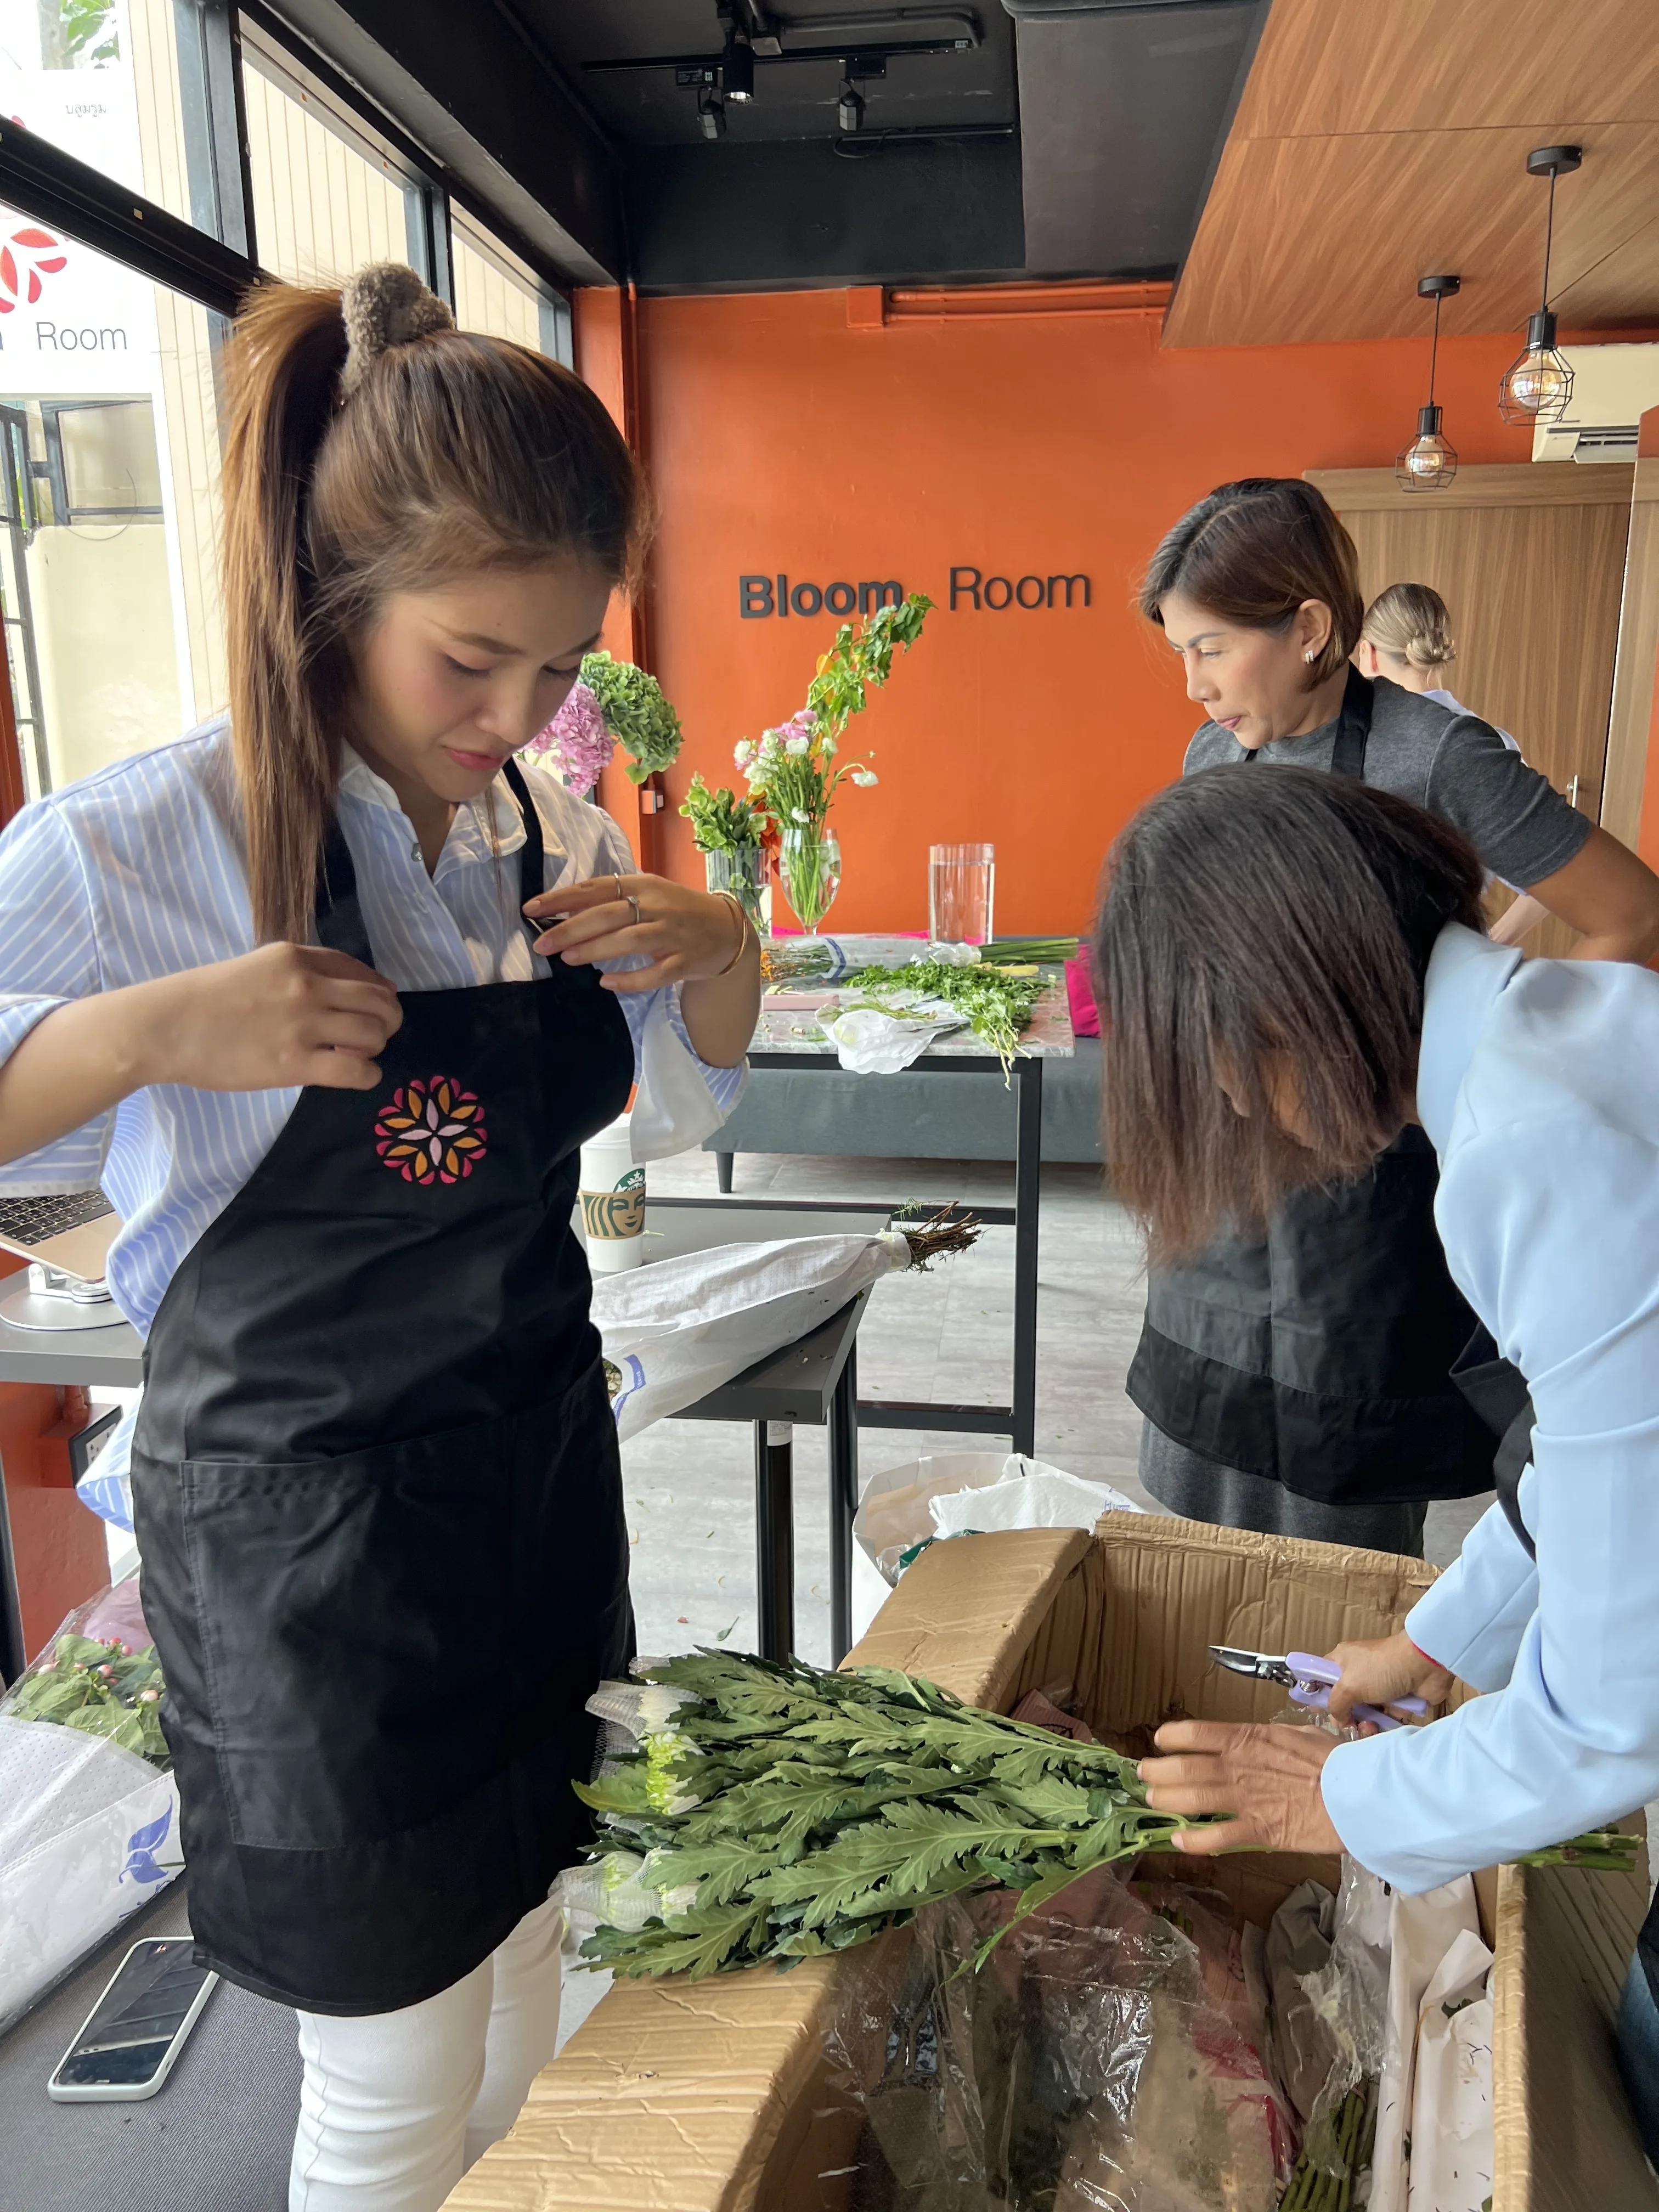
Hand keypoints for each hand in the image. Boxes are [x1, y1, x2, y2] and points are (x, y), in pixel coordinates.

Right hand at [138, 943, 401, 1091]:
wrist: (164, 1027)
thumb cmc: (203, 1001)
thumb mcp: (255, 968)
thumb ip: (297, 974)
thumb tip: (344, 992)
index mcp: (296, 957)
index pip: (359, 970)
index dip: (377, 990)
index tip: (379, 1004)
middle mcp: (307, 986)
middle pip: (378, 1001)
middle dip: (387, 1019)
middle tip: (376, 1035)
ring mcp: (303, 1024)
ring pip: (374, 1034)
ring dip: (376, 1047)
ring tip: (359, 1055)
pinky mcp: (294, 1063)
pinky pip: (356, 1070)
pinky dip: (367, 1075)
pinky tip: (358, 1076)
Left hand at [525, 872, 749, 991]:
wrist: (728, 930)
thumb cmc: (678, 911)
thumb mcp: (648, 894)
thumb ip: (613, 900)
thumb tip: (565, 911)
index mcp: (644, 884)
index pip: (595, 888)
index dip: (561, 898)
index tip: (531, 908)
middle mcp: (658, 905)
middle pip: (608, 915)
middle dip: (570, 928)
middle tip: (541, 943)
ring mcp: (673, 934)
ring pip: (628, 941)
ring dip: (594, 950)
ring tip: (566, 959)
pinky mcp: (685, 962)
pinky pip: (654, 974)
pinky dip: (629, 980)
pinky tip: (607, 983)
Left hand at [1139, 1721, 1344, 1854]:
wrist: (1358, 1794)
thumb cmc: (1337, 1760)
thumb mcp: (1302, 1736)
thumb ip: (1276, 1739)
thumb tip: (1270, 1740)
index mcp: (1248, 1739)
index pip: (1197, 1733)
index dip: (1172, 1737)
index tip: (1159, 1741)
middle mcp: (1238, 1767)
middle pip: (1184, 1768)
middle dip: (1158, 1771)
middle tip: (1144, 1774)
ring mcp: (1245, 1799)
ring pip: (1192, 1800)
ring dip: (1167, 1800)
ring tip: (1152, 1800)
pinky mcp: (1258, 1830)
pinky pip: (1217, 1837)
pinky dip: (1193, 1840)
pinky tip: (1177, 1840)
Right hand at [1323, 1631, 1452, 1728]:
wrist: (1424, 1666)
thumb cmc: (1381, 1669)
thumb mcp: (1350, 1685)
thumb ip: (1336, 1704)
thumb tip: (1338, 1720)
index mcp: (1343, 1660)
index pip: (1323, 1676)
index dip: (1319, 1694)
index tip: (1319, 1712)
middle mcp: (1359, 1673)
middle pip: (1345, 1700)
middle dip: (1346, 1716)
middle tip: (1349, 1725)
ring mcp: (1378, 1687)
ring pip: (1365, 1712)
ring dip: (1366, 1723)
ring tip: (1370, 1726)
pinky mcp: (1396, 1700)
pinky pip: (1384, 1717)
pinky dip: (1384, 1724)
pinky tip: (1384, 1726)